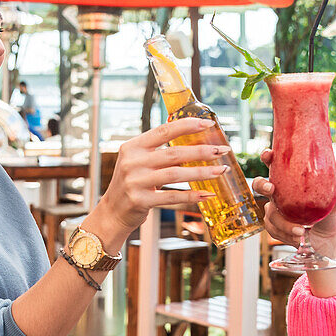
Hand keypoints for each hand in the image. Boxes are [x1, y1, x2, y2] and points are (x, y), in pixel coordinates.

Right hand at [95, 117, 234, 234]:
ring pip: (176, 174)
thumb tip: (188, 133)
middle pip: (174, 153)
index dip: (187, 126)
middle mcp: (132, 162)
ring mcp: (135, 182)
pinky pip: (172, 197)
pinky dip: (192, 196)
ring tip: (220, 171)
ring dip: (201, 172)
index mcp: (133, 146)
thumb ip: (158, 149)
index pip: (164, 131)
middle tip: (222, 150)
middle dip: (201, 151)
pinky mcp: (141, 201)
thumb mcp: (138, 160)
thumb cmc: (132, 182)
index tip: (208, 124)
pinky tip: (207, 194)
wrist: (112, 211)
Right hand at [252, 147, 335, 253]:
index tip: (269, 155)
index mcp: (289, 181)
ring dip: (284, 224)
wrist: (325, 239)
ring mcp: (273, 210)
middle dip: (262, 185)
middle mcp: (278, 194)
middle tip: (271, 189)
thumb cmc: (326, 214)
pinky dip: (286, 235)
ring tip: (301, 232)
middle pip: (260, 184)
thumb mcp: (333, 204)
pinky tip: (297, 239)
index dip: (268, 158)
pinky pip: (273, 229)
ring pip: (270, 214)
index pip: (275, 165)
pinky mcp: (273, 226)